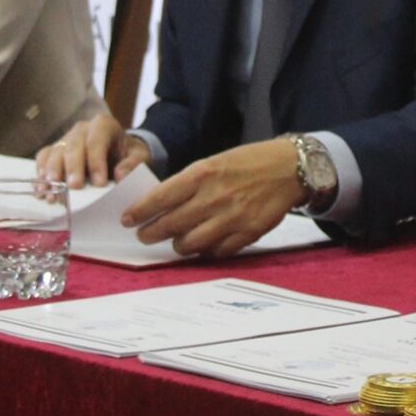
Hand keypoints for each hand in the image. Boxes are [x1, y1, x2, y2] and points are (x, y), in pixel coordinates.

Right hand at [37, 112, 149, 189]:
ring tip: (53, 194)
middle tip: (74, 188)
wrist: (117, 152)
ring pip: (54, 153)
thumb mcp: (140, 156)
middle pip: (72, 147)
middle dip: (72, 169)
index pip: (96, 141)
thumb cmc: (128, 154)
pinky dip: (41, 175)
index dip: (96, 162)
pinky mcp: (55, 150)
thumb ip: (133, 164)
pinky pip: (43, 158)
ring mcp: (66, 139)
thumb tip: (120, 175)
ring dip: (52, 174)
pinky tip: (43, 191)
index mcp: (103, 125)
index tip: (99, 184)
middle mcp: (81, 129)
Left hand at [120, 138, 298, 257]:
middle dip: (151, 233)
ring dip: (178, 245)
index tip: (127, 219)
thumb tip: (161, 205)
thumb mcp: (213, 163)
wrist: (288, 168)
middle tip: (144, 235)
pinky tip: (203, 245)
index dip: (139, 212)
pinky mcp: (248, 233)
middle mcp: (214, 197)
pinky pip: (217, 252)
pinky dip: (206, 251)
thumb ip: (189, 184)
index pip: (160, 198)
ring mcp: (232, 218)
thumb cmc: (247, 163)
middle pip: (171, 225)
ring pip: (191, 244)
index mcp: (202, 173)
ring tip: (175, 242)